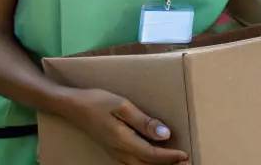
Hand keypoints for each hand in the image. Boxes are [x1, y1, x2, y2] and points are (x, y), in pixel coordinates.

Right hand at [60, 88, 186, 163]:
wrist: (74, 107)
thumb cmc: (98, 102)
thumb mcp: (123, 106)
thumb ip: (144, 121)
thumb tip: (165, 134)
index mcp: (124, 141)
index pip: (152, 155)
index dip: (170, 157)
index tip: (185, 155)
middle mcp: (120, 152)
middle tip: (187, 162)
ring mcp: (116, 153)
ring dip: (158, 164)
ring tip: (175, 161)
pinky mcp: (114, 149)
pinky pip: (135, 161)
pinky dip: (149, 161)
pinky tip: (156, 155)